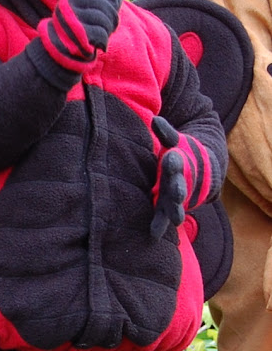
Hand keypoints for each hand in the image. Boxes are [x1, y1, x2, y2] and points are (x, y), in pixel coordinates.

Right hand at [39, 0, 121, 69]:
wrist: (60, 50)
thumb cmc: (78, 28)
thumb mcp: (87, 11)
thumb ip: (102, 3)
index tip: (114, 6)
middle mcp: (69, 5)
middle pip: (103, 4)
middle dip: (112, 16)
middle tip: (112, 26)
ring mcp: (72, 20)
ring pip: (103, 20)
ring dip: (108, 30)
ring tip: (102, 36)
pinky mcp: (77, 35)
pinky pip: (101, 34)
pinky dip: (104, 41)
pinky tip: (99, 45)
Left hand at [150, 115, 219, 239]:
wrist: (200, 172)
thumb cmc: (182, 152)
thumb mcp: (176, 141)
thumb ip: (166, 133)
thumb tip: (155, 119)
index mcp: (180, 164)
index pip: (178, 162)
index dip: (176, 160)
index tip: (172, 156)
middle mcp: (179, 183)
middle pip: (179, 186)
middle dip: (178, 188)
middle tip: (178, 191)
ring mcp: (175, 198)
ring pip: (176, 205)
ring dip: (175, 211)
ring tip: (177, 218)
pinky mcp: (168, 208)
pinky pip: (163, 218)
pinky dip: (160, 226)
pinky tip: (153, 235)